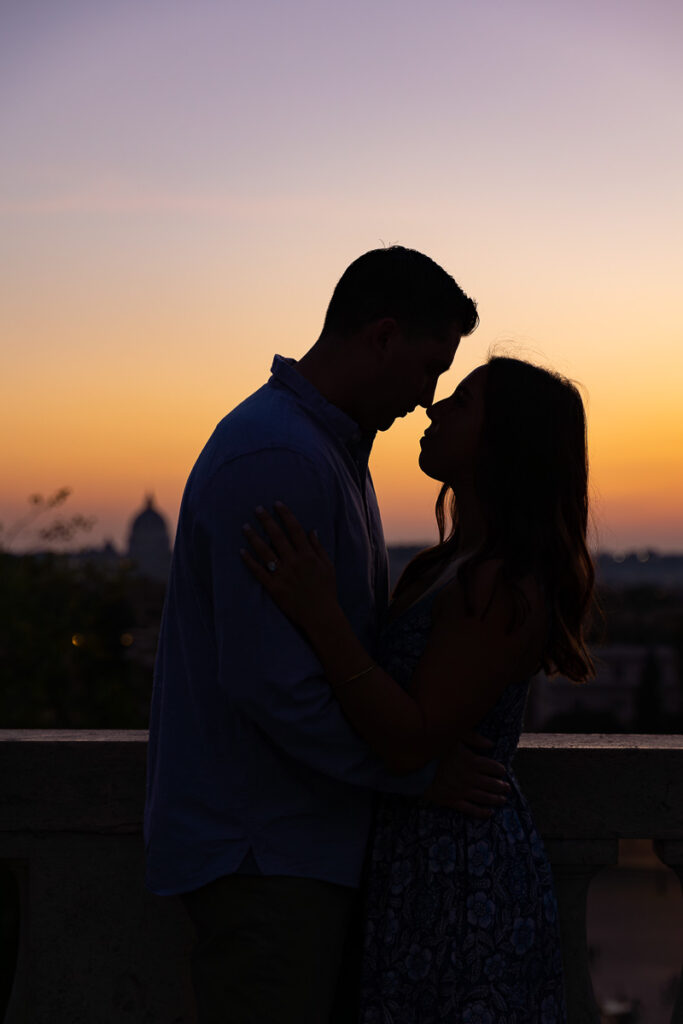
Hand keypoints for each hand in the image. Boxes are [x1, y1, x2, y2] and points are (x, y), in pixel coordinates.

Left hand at [240, 502, 337, 629]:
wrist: (321, 615)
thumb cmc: (326, 591)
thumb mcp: (328, 567)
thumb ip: (318, 548)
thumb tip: (312, 530)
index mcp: (308, 556)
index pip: (295, 529)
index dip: (285, 515)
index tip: (277, 504)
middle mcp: (294, 562)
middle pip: (277, 536)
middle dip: (266, 521)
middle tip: (257, 509)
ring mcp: (283, 575)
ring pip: (265, 552)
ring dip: (254, 537)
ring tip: (245, 526)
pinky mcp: (274, 587)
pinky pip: (258, 572)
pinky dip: (249, 561)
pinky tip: (241, 551)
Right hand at [422, 732, 509, 817]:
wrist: (415, 766)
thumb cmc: (434, 748)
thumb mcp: (454, 736)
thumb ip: (474, 738)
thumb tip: (491, 744)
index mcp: (472, 761)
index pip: (493, 767)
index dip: (500, 770)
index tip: (503, 772)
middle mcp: (470, 778)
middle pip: (492, 784)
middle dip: (502, 786)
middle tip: (507, 788)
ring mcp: (462, 791)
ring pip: (484, 797)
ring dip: (496, 799)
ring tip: (502, 800)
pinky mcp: (452, 801)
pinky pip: (470, 809)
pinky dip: (481, 812)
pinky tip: (489, 813)